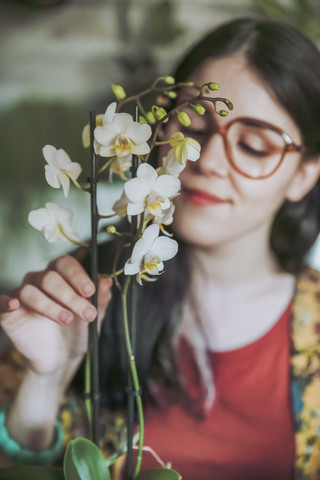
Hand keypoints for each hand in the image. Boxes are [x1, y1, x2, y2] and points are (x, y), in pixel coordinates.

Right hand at [0, 255, 111, 376]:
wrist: (62, 359)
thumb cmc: (78, 330)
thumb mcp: (94, 315)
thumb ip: (101, 298)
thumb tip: (107, 281)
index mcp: (61, 274)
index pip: (66, 264)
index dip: (78, 275)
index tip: (90, 291)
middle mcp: (40, 280)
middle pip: (50, 278)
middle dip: (70, 296)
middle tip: (86, 313)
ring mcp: (23, 295)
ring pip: (30, 291)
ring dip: (50, 305)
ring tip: (66, 320)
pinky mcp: (9, 313)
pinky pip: (3, 301)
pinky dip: (6, 301)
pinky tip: (15, 305)